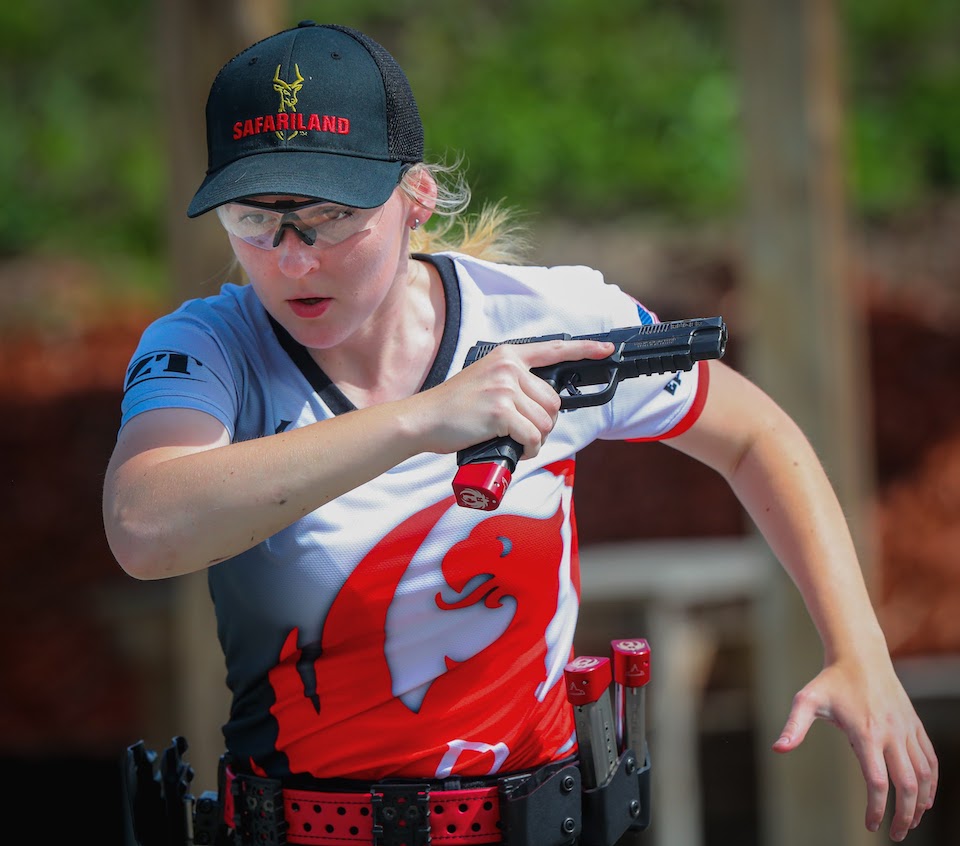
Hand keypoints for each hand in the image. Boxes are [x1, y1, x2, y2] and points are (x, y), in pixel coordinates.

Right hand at [422, 338, 614, 457]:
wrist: (423, 419)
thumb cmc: (453, 407)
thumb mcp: (484, 380)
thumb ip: (513, 382)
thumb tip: (543, 403)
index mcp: (507, 356)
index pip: (554, 349)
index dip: (585, 350)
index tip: (606, 351)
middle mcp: (509, 368)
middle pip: (554, 402)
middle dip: (543, 423)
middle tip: (520, 431)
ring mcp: (505, 388)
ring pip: (546, 423)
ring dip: (534, 439)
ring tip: (512, 440)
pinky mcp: (501, 411)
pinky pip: (533, 437)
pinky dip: (527, 449)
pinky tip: (512, 448)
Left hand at [772, 658, 937, 840]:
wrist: (861, 656)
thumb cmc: (830, 680)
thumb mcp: (806, 700)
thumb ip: (794, 727)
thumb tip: (776, 749)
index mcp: (866, 732)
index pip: (877, 781)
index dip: (876, 809)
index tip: (870, 826)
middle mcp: (891, 733)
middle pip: (907, 785)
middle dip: (904, 815)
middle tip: (895, 835)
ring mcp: (907, 729)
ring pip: (924, 775)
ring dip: (921, 803)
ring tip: (912, 822)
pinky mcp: (916, 725)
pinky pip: (930, 759)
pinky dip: (932, 782)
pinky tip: (924, 797)